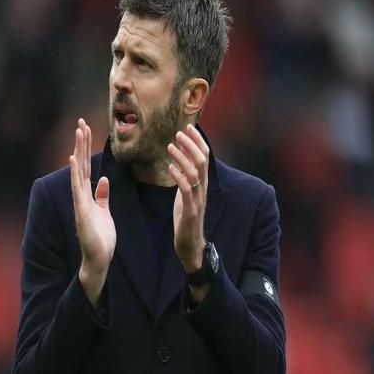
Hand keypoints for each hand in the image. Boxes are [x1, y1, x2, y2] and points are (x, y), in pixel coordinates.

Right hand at [70, 118, 115, 304]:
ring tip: (79, 132)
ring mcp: (80, 202)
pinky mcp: (82, 211)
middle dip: (81, 143)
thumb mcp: (104, 212)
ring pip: (78, 171)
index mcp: (88, 195)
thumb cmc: (101, 238)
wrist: (99, 259)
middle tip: (81, 122)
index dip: (86, 149)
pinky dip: (75, 173)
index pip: (86, 167)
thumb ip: (103, 196)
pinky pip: (78, 189)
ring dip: (78, 151)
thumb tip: (104, 180)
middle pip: (81, 164)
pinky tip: (74, 158)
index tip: (86, 130)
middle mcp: (81, 195)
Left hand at [167, 124, 209, 273]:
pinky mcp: (190, 210)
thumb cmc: (187, 219)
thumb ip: (185, 178)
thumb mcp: (185, 194)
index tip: (188, 128)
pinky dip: (178, 176)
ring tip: (170, 146)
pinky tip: (169, 167)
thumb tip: (179, 161)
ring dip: (182, 157)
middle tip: (179, 132)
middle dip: (191, 145)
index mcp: (202, 184)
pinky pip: (186, 189)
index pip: (205, 157)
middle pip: (202, 161)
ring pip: (194, 172)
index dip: (198, 142)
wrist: (191, 245)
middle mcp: (202, 189)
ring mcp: (197, 199)